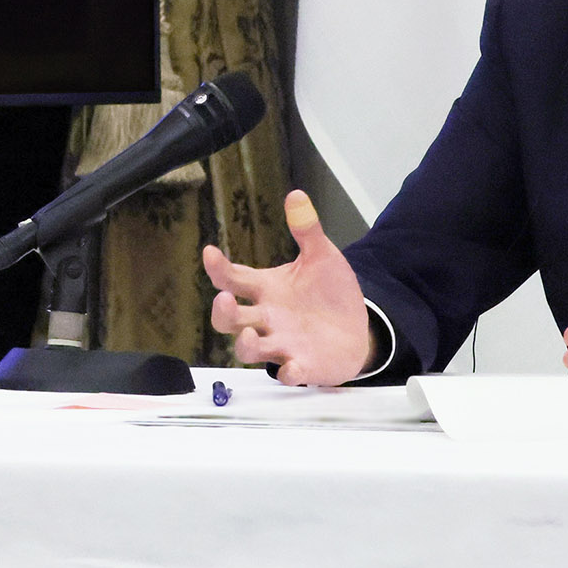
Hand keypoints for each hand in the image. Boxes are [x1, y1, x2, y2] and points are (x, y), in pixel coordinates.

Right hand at [202, 189, 373, 386]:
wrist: (356, 327)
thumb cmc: (329, 292)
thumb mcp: (321, 257)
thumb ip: (307, 231)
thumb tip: (297, 194)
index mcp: (267, 289)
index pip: (234, 277)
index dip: (218, 268)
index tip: (210, 253)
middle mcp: (266, 318)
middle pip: (230, 319)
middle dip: (223, 312)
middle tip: (225, 300)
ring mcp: (282, 344)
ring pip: (249, 350)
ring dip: (245, 345)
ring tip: (249, 335)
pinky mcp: (303, 366)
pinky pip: (288, 374)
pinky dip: (288, 373)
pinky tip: (292, 368)